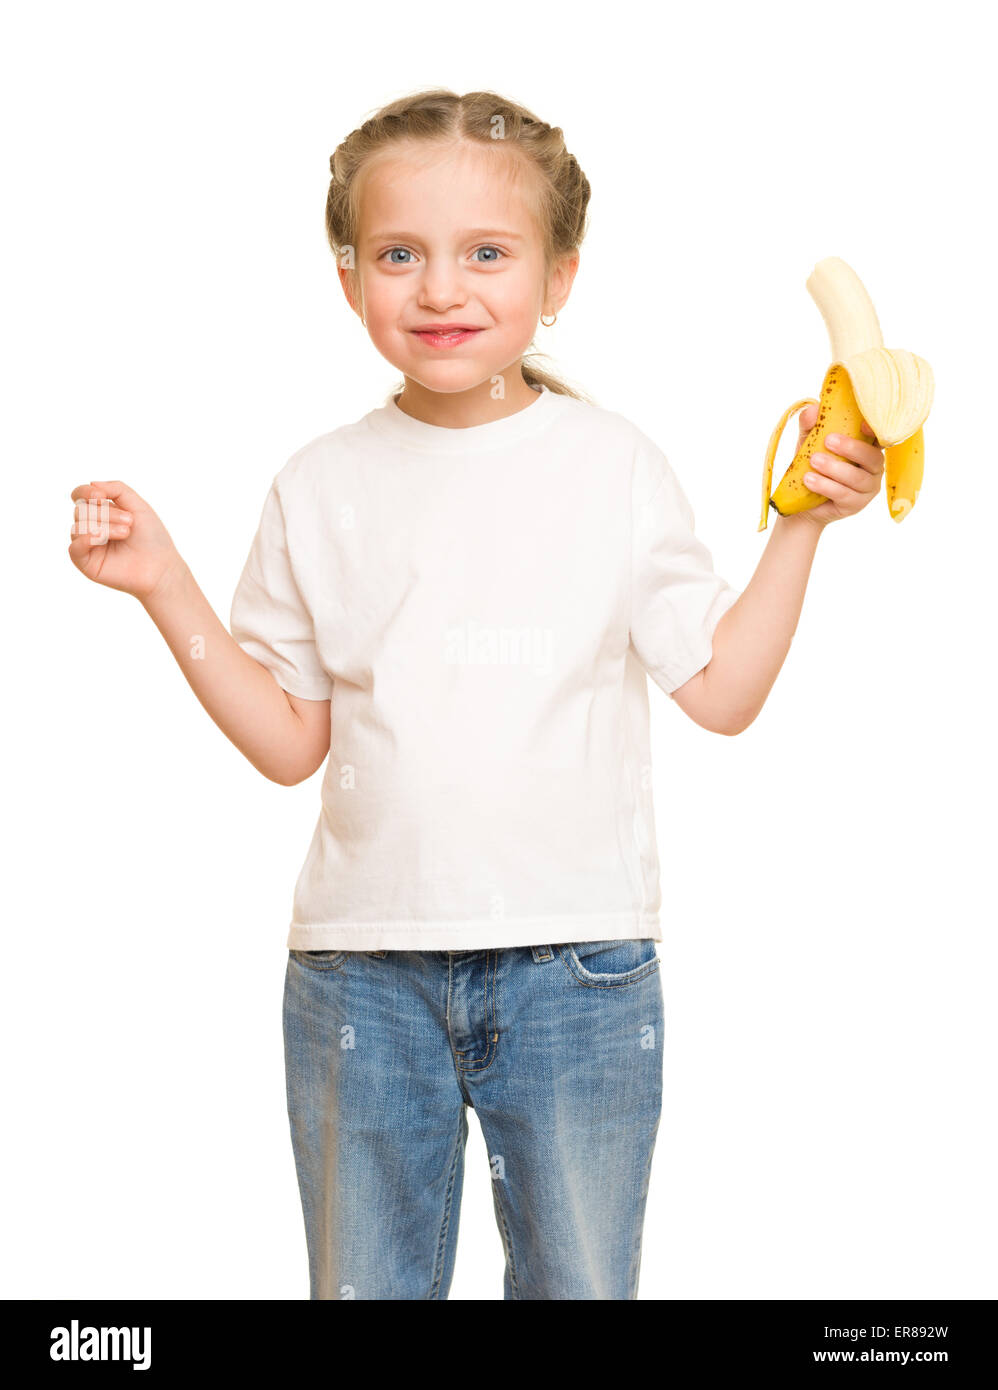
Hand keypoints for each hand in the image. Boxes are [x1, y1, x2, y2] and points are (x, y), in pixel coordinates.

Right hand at [68, 479, 186, 601]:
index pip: (80, 496)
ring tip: (126, 533)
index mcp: (101, 513)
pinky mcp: (86, 563)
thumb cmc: (152, 538)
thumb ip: (117, 489)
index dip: (85, 492)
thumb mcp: (138, 505)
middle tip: (130, 522)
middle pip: (80, 510)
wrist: (161, 567)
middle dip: (105, 513)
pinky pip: (74, 547)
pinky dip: (87, 539)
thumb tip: (91, 483)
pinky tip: (102, 538)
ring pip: (78, 527)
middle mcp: (91, 527)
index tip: (101, 496)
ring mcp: (87, 546)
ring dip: (104, 526)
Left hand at [790, 403, 885, 527]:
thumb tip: (813, 410)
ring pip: (857, 478)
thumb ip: (811, 425)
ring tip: (814, 462)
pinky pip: (844, 495)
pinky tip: (809, 480)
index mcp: (868, 447)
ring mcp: (867, 488)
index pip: (880, 437)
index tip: (862, 424)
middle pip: (873, 458)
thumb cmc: (810, 465)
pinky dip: (826, 486)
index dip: (876, 431)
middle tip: (828, 440)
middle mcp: (874, 468)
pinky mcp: (856, 505)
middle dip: (851, 448)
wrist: (799, 500)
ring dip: (835, 469)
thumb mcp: (808, 441)